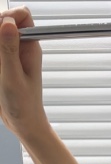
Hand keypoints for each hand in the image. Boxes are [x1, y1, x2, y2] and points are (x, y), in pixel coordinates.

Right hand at [0, 7, 48, 142]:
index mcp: (30, 47)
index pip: (21, 15)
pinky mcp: (2, 62)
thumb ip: (8, 50)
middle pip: (2, 21)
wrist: (23, 124)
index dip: (8, 16)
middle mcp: (20, 47)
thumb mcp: (13, 78)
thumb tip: (8, 23)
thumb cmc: (24, 106)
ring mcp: (10, 54)